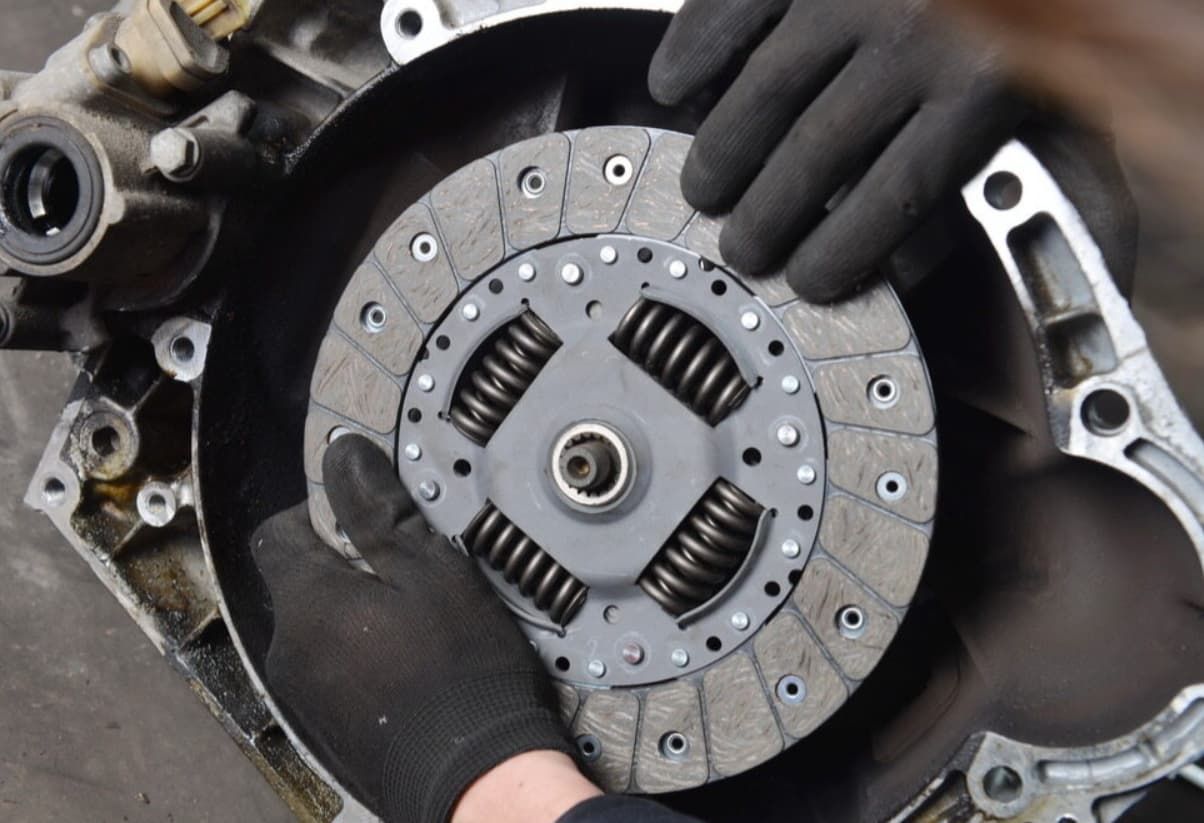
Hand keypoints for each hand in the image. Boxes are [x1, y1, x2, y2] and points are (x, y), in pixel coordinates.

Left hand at [252, 435, 575, 821]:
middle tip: (410, 574)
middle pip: (302, 582)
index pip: (279, 531)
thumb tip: (343, 458)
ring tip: (420, 625)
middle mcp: (289, 650)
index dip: (320, 514)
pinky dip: (364, 659)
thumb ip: (377, 511)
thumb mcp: (429, 572)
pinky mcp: (326, 728)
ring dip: (358, 616)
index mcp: (307, 603)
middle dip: (348, 569)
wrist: (475, 777)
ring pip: (320, 628)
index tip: (364, 518)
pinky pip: (334, 671)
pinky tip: (414, 667)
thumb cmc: (459, 676)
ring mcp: (304, 695)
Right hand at [649, 0, 1021, 301]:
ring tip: (703, 190)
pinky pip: (733, 7)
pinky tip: (673, 86)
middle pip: (815, 156)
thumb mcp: (1072, 90)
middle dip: (766, 219)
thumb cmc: (1049, 0)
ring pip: (763, 93)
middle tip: (742, 248)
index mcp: (986, 83)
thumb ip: (1058, 174)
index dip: (840, 252)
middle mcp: (915, 36)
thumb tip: (1030, 255)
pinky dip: (693, 48)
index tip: (810, 280)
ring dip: (721, 154)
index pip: (894, 198)